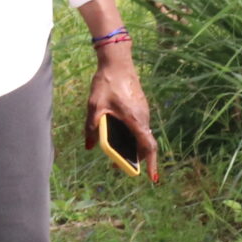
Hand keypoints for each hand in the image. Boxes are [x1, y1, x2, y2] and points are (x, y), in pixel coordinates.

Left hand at [84, 47, 159, 182]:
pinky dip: (132, 135)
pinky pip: (139, 126)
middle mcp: (143, 117)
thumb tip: (89, 146)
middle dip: (136, 158)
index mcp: (135, 119)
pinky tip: (118, 136)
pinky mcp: (140, 107)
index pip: (148, 146)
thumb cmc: (106, 83)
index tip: (152, 178)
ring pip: (142, 134)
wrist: (117, 63)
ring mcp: (143, 111)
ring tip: (117, 154)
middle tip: (119, 167)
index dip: (151, 163)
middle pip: (145, 144)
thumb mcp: (94, 107)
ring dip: (133, 146)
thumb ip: (91, 128)